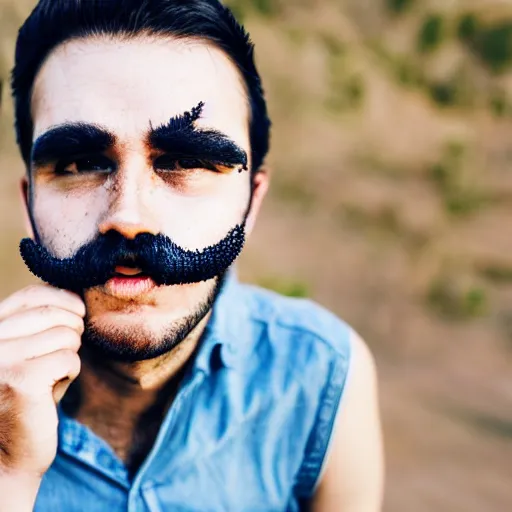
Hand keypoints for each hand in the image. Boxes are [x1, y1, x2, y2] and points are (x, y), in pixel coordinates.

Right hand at [0, 285, 84, 478]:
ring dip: (71, 354)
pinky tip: (52, 390)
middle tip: (65, 354)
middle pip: (54, 312)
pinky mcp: (20, 379)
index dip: (65, 298)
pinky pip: (70, 358)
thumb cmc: (29, 397)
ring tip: (53, 375)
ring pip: (66, 334)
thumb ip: (43, 323)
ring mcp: (0, 359)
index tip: (79, 312)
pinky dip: (71, 373)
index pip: (32, 294)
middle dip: (73, 329)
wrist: (8, 455)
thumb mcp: (31, 351)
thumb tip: (78, 294)